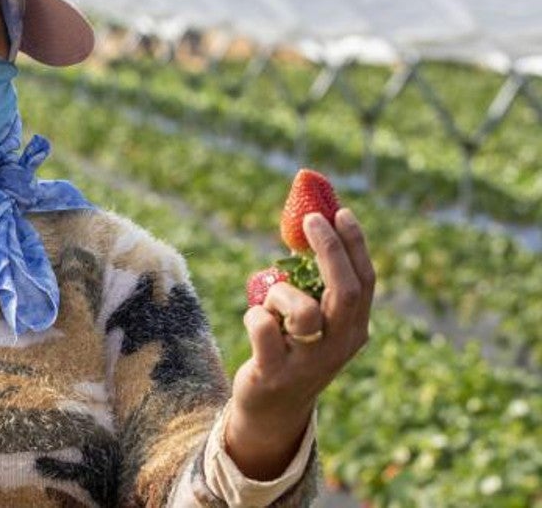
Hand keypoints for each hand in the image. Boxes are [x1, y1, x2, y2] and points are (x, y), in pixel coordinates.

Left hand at [226, 208, 375, 478]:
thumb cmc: (292, 348)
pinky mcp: (275, 372)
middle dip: (330, 250)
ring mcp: (310, 362)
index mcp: (355, 330)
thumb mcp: (315, 321)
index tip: (340, 212)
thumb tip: (310, 224)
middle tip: (310, 220)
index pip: (366, 282)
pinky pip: (262, 326)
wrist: (272, 406)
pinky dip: (254, 315)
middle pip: (346, 292)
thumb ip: (317, 286)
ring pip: (302, 310)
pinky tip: (255, 323)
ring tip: (271, 304)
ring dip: (280, 294)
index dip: (354, 245)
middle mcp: (340, 346)